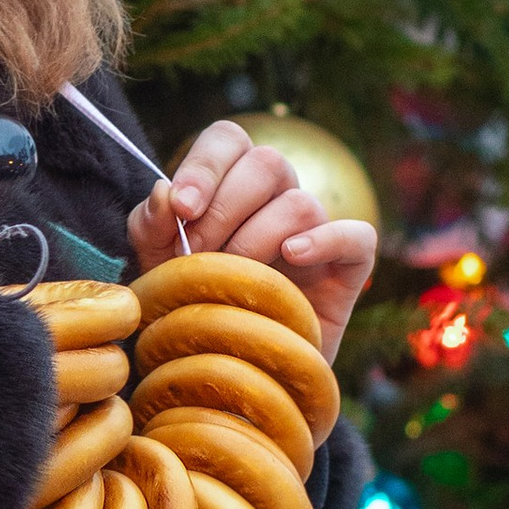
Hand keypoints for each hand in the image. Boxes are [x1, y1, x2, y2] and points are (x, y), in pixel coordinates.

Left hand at [125, 118, 376, 361]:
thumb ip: (151, 227)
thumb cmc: (194, 306)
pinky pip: (357, 235)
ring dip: (258, 239)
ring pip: (300, 202)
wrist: (231, 369)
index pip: (228, 139)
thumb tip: (165, 192)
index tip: (182, 208)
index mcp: (232, 181)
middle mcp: (277, 196)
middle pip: (267, 163)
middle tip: (198, 257)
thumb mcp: (156, 265)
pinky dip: (326, 240)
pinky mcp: (347, 266)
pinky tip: (292, 257)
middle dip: (224, 211)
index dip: (204, 166)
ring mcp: (315, 229)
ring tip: (235, 278)